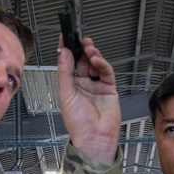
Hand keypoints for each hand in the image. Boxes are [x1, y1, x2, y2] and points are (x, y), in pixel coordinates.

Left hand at [56, 34, 119, 162]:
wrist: (94, 137)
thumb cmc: (77, 122)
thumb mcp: (66, 93)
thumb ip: (65, 71)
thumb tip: (64, 52)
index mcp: (70, 86)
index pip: (68, 63)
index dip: (67, 50)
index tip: (65, 36)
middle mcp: (83, 84)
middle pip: (82, 61)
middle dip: (81, 49)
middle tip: (80, 40)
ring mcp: (96, 85)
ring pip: (94, 64)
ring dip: (92, 55)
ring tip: (89, 49)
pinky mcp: (109, 88)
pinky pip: (106, 72)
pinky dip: (102, 64)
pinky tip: (97, 60)